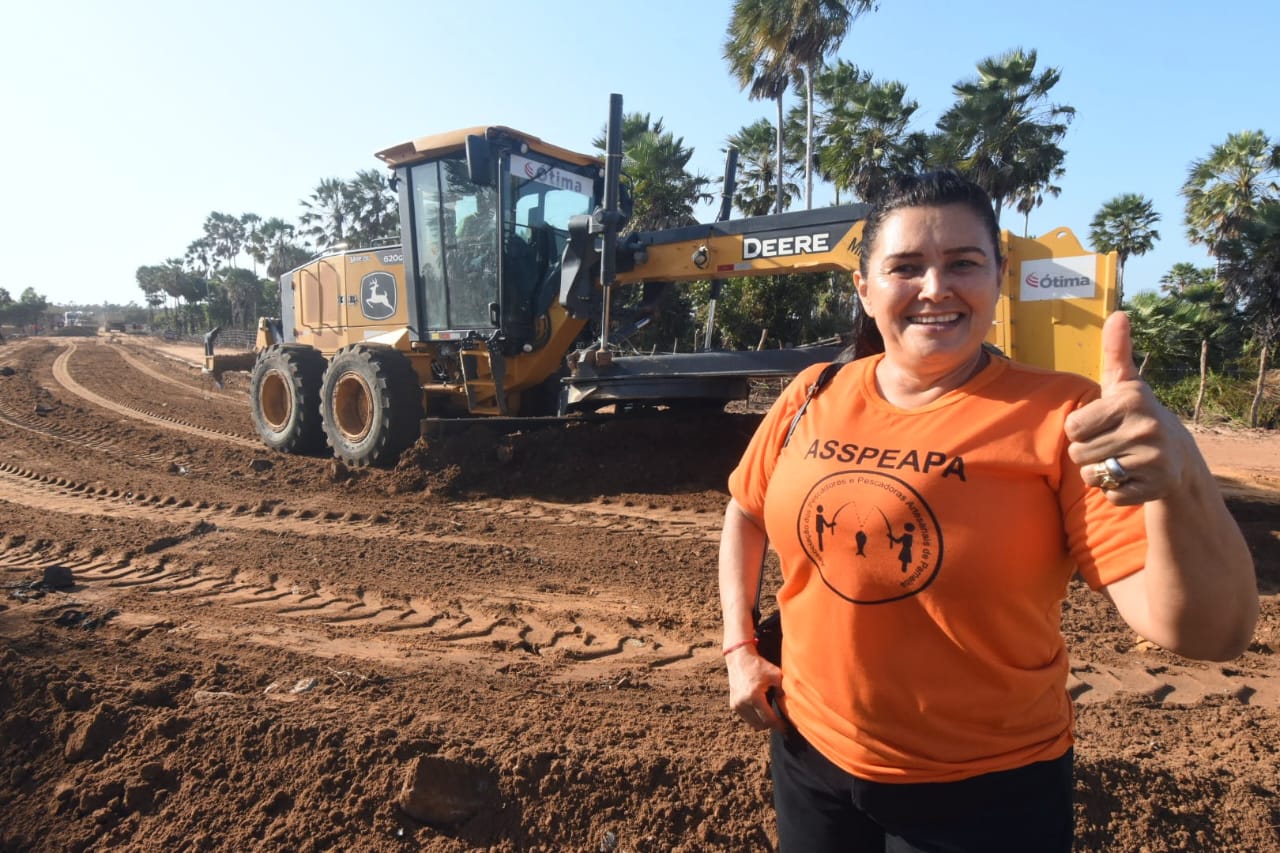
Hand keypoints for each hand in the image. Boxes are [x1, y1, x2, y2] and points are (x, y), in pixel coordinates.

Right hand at [724, 644, 784, 731]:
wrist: (740, 659)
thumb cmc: (759, 666)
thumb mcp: (776, 675)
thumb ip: (784, 689)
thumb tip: (791, 704)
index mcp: (754, 697)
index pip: (768, 720)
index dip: (779, 726)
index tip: (786, 728)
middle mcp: (743, 703)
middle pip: (761, 724)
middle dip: (772, 725)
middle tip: (781, 722)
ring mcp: (736, 705)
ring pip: (753, 724)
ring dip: (763, 722)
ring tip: (771, 714)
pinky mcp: (733, 705)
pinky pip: (747, 718)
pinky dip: (755, 717)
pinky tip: (761, 709)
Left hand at [1064, 311, 1194, 505]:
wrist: (1178, 456)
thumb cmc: (1136, 415)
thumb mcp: (1124, 384)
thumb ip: (1116, 351)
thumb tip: (1118, 313)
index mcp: (1129, 401)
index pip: (1072, 428)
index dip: (1081, 429)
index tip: (1102, 424)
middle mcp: (1145, 428)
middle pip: (1078, 454)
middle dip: (1088, 452)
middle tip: (1113, 444)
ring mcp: (1152, 460)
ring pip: (1091, 476)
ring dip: (1099, 472)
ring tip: (1121, 458)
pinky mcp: (1155, 487)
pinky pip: (1110, 495)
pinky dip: (1116, 491)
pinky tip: (1133, 477)